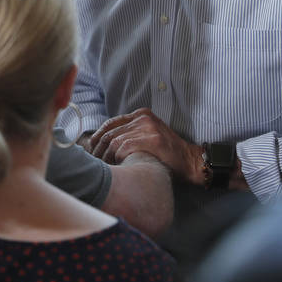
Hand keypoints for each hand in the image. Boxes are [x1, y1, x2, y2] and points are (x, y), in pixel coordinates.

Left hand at [85, 107, 201, 183]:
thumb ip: (130, 135)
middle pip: (110, 132)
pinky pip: (124, 147)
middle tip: (94, 162)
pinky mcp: (152, 139)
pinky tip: (118, 165)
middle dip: (98, 148)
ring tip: (104, 167)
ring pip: (115, 141)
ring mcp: (148, 128)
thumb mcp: (147, 136)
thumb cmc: (166, 154)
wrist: (190, 161)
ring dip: (106, 156)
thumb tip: (102, 144)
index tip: (91, 150)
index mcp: (141, 115)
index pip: (110, 123)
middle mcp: (143, 118)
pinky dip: (117, 157)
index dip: (97, 137)